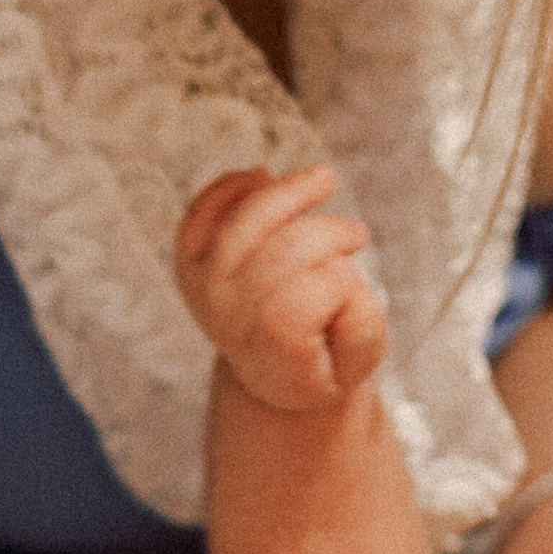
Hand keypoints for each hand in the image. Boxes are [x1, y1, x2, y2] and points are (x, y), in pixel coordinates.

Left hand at [175, 164, 388, 412]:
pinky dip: (230, 188)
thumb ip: (360, 325)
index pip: (294, 305)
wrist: (272, 376)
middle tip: (358, 235)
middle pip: (273, 255)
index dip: (334, 282)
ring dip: (285, 193)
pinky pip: (201, 214)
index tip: (356, 275)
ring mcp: (203, 287)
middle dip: (326, 234)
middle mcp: (227, 318)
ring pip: (239, 225)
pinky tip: (263, 177)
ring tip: (325, 181)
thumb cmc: (323, 363)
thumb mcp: (359, 364)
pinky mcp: (192, 261)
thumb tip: (336, 270)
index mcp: (268, 355)